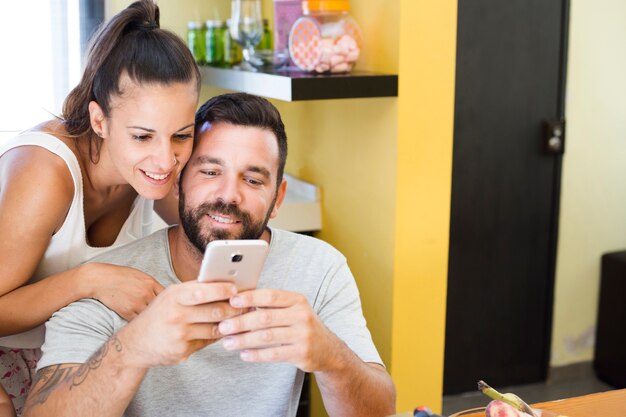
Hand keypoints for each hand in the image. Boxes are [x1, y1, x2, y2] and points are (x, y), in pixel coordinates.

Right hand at [82, 263, 164, 320]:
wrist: (99, 279)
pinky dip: (142, 323)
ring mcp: (137, 303)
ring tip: (154, 323)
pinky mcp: (127, 312)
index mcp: (150, 282)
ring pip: (152, 316)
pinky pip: (139, 321)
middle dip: (164, 311)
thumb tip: (163, 294)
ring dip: (153, 319)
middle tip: (165, 317)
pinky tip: (142, 324)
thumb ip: (151, 284)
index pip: (168, 295)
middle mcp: (146, 293)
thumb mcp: (139, 275)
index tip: (169, 306)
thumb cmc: (119, 276)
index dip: (169, 301)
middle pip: (163, 306)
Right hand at [119, 281, 243, 367]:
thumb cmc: (159, 314)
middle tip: (247, 306)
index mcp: (174, 296)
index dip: (223, 289)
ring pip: (215, 329)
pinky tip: (223, 332)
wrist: (135, 344)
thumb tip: (225, 283)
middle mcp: (176, 315)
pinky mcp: (182, 352)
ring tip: (240, 318)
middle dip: (234, 309)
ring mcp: (179, 335)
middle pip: (215, 311)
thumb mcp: (171, 296)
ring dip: (230, 324)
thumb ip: (195, 290)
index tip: (237, 289)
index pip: (203, 291)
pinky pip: (207, 342)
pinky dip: (216, 337)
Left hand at [217, 289, 340, 371]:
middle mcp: (301, 315)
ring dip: (244, 340)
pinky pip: (274, 354)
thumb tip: (238, 302)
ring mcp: (303, 335)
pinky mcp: (301, 353)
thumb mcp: (293, 310)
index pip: (270, 296)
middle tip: (222, 327)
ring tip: (228, 343)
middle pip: (265, 317)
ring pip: (267, 337)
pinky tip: (244, 355)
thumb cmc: (301, 326)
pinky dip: (256, 355)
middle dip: (241, 322)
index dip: (250, 298)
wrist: (328, 349)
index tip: (231, 301)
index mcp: (297, 300)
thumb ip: (272, 306)